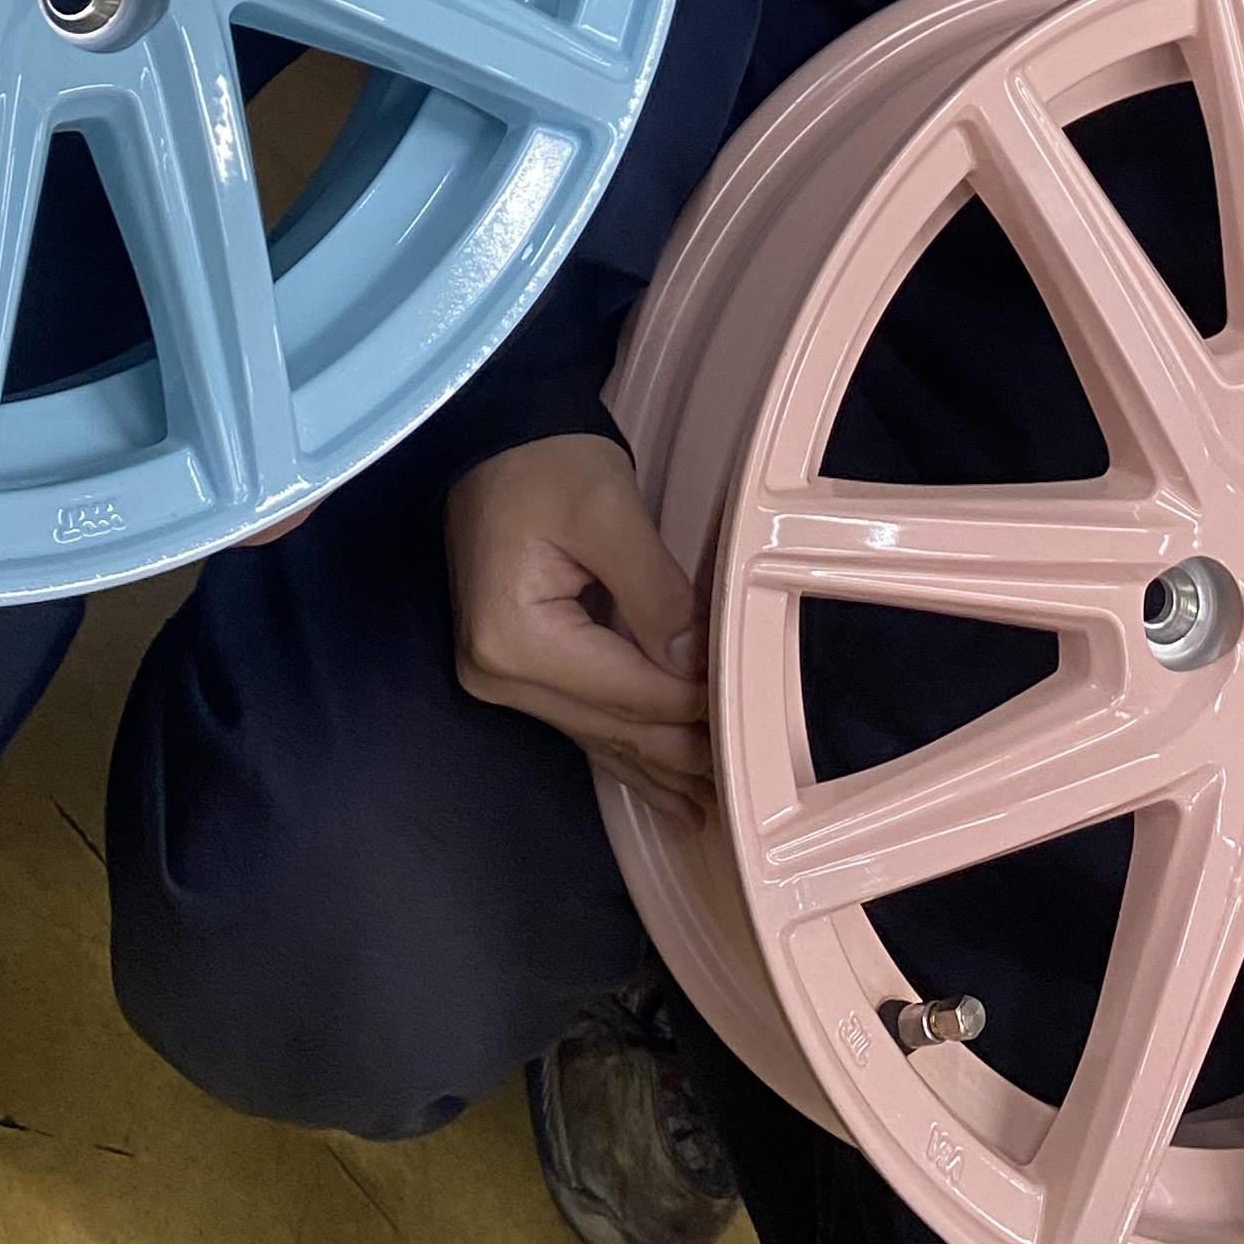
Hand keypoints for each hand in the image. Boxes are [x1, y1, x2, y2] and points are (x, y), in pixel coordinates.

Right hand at [447, 434, 710, 819]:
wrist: (495, 436)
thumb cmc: (545, 461)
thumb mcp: (608, 510)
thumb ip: (656, 591)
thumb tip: (697, 661)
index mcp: (515, 638)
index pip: (629, 691)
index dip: (693, 706)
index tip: (748, 717)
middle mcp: (498, 673)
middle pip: (612, 727)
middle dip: (681, 754)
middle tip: (745, 780)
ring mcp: (500, 678)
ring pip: (599, 736)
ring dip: (658, 769)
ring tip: (712, 807)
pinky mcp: (513, 669)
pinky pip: (582, 722)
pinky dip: (627, 752)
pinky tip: (662, 789)